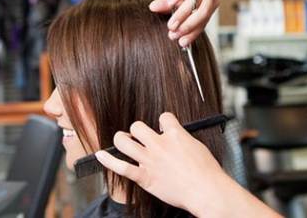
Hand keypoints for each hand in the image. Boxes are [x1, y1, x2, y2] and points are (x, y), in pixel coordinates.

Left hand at [94, 113, 228, 215]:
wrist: (205, 190)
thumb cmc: (206, 172)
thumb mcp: (198, 147)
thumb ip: (184, 141)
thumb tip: (178, 139)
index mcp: (175, 135)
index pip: (163, 117)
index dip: (162, 121)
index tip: (162, 127)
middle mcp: (160, 144)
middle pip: (138, 126)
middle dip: (137, 129)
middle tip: (140, 136)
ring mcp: (150, 160)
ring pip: (125, 141)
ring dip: (121, 139)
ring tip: (122, 140)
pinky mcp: (145, 176)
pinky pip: (121, 167)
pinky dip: (107, 161)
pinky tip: (99, 155)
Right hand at [149, 0, 219, 46]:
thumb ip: (168, 7)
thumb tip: (153, 10)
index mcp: (210, 4)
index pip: (203, 22)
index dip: (192, 33)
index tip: (181, 43)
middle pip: (202, 14)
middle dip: (187, 27)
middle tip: (173, 34)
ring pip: (195, 2)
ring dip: (182, 15)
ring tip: (171, 24)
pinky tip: (170, 4)